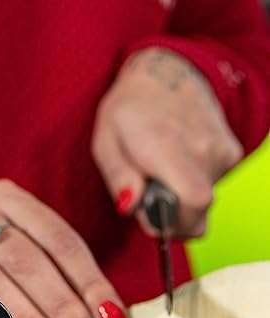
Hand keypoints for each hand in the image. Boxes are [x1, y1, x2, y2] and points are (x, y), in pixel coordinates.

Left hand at [92, 48, 242, 237]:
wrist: (166, 76)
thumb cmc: (128, 112)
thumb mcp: (105, 143)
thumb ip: (118, 177)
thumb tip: (129, 207)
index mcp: (165, 147)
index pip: (192, 201)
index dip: (173, 223)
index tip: (151, 218)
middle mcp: (201, 149)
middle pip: (199, 213)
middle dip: (173, 219)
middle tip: (150, 198)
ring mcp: (221, 150)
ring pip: (205, 203)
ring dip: (181, 201)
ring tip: (162, 175)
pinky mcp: (232, 152)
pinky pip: (214, 187)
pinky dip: (194, 187)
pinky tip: (179, 167)